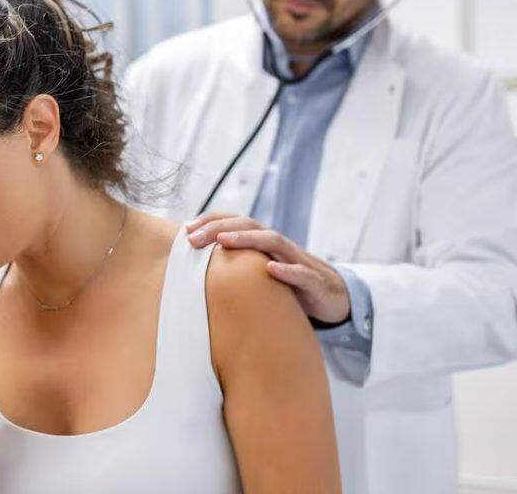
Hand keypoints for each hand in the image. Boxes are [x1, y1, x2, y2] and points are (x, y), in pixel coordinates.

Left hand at [187, 213, 350, 323]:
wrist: (331, 296)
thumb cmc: (287, 283)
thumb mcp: (259, 272)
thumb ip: (235, 266)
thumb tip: (195, 269)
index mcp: (263, 242)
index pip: (236, 222)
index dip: (212, 221)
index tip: (186, 228)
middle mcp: (278, 246)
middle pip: (249, 226)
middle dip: (220, 228)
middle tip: (194, 237)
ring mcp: (297, 260)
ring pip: (273, 241)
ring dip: (247, 239)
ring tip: (224, 241)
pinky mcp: (313, 281)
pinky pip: (301, 273)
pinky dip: (287, 270)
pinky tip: (272, 270)